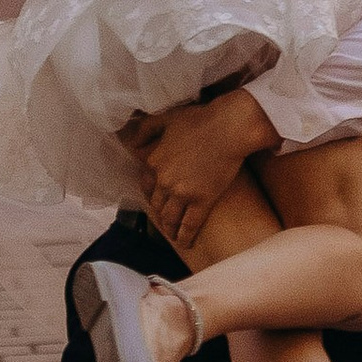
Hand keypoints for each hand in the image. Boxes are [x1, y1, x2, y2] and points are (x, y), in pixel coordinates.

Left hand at [133, 86, 269, 255]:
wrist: (229, 127)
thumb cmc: (201, 119)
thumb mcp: (166, 118)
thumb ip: (146, 129)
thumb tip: (132, 141)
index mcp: (154, 162)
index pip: (146, 185)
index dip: (151, 194)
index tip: (156, 200)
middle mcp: (164, 181)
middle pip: (157, 205)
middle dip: (160, 214)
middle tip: (165, 221)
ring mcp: (182, 193)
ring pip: (170, 218)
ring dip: (170, 229)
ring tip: (173, 235)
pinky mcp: (202, 201)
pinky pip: (189, 225)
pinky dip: (185, 237)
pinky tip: (185, 243)